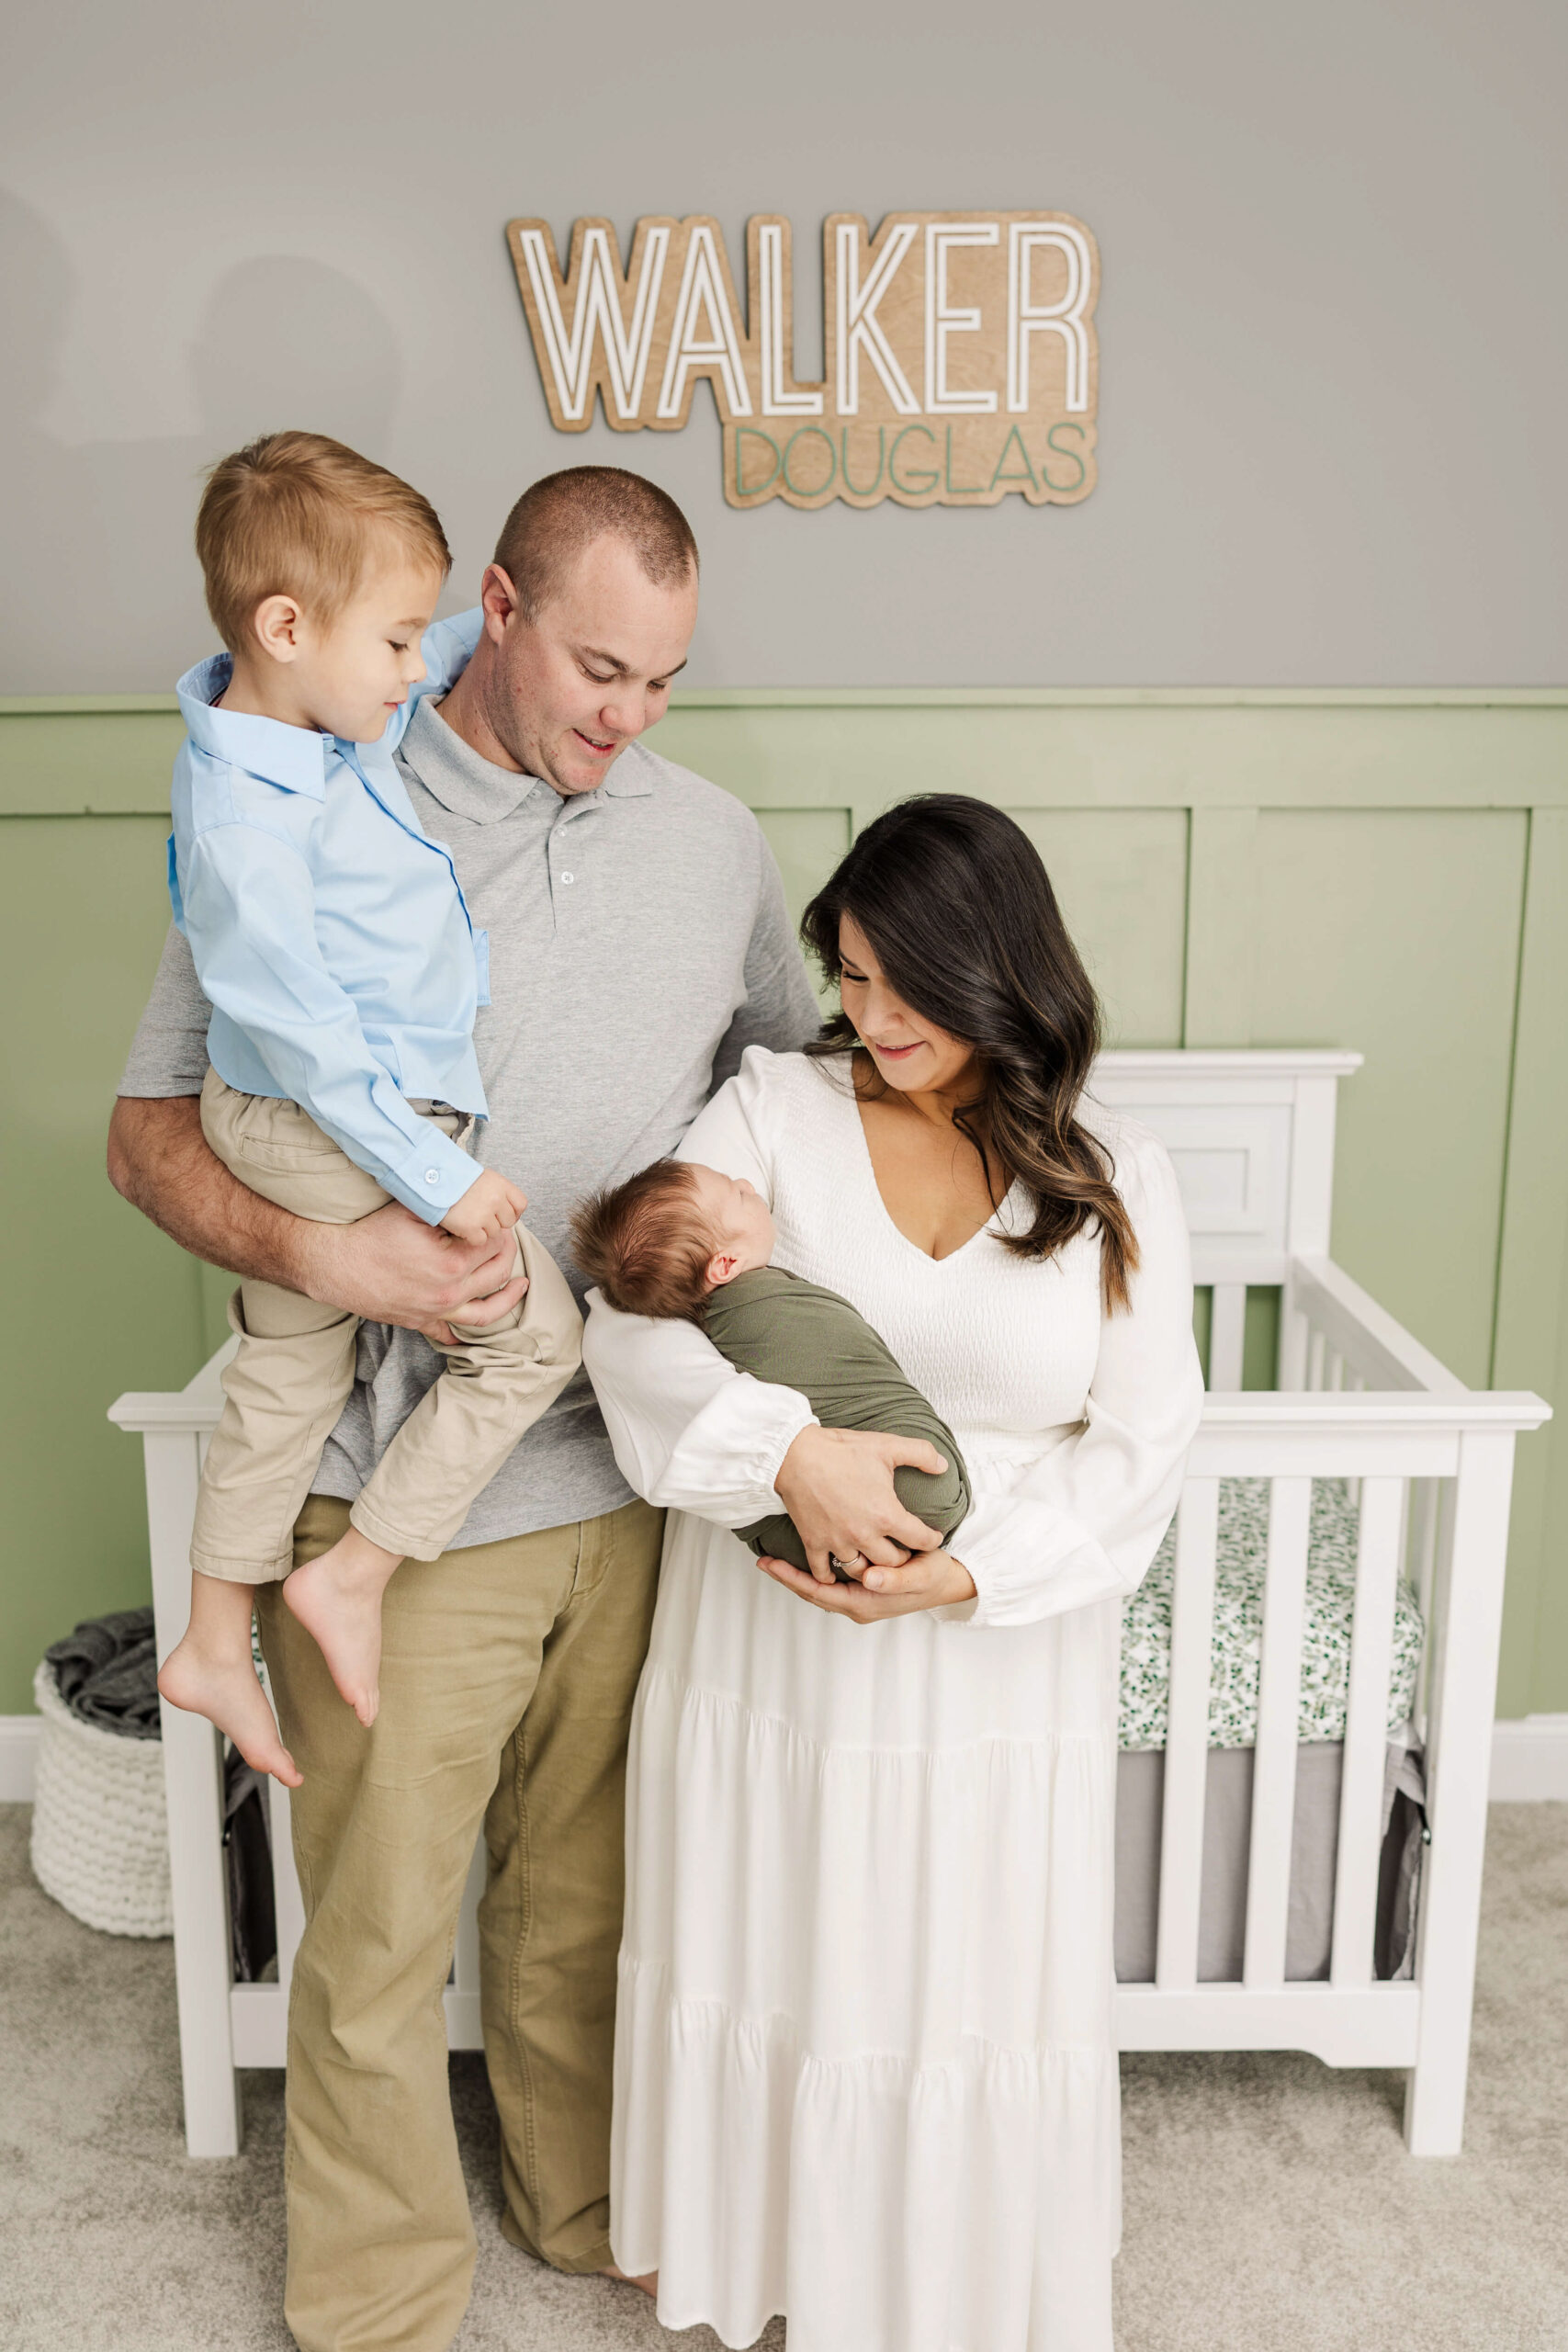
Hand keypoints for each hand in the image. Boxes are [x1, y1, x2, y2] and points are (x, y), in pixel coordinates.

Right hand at [295, 1199, 527, 1343]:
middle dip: (507, 1253)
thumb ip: (447, 1206)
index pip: (494, 1244)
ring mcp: (436, 1311)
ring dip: (509, 1297)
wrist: (334, 1265)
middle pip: (497, 1274)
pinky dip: (468, 1332)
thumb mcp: (412, 1210)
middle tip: (507, 1239)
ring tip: (522, 1285)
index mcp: (452, 1263)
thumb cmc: (370, 1235)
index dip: (500, 1228)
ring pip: (487, 1312)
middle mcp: (449, 1293)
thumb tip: (473, 1200)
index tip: (498, 1219)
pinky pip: (451, 1334)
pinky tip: (479, 1323)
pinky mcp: (421, 1322)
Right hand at [440, 1168, 527, 1244]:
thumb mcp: (483, 1178)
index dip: (511, 1211)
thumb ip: (498, 1192)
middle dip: (496, 1221)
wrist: (433, 1181)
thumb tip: (509, 1210)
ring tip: (468, 1217)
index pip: (521, 1204)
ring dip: (482, 1229)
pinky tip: (462, 1225)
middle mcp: (496, 1199)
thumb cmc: (455, 1179)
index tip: (500, 1212)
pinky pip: (480, 1240)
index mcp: (501, 1185)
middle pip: (508, 1222)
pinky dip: (471, 1237)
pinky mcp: (471, 1227)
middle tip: (480, 1215)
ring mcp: (484, 1214)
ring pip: (494, 1233)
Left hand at [757, 1547, 976, 1621]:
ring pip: (820, 1589)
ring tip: (775, 1559)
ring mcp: (860, 1600)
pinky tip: (805, 1558)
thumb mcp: (920, 1575)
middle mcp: (858, 1605)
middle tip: (763, 1560)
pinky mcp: (864, 1591)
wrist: (951, 1583)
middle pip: (813, 1592)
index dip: (792, 1578)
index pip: (818, 1592)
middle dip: (788, 1577)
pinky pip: (831, 1584)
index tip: (769, 1563)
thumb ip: (896, 1580)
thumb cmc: (935, 1577)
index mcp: (866, 1603)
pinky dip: (814, 1573)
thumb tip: (869, 1579)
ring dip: (797, 1575)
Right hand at [773, 1425, 948, 1581]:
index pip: (920, 1540)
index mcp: (886, 1515)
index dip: (932, 1539)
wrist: (795, 1454)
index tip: (932, 1538)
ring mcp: (837, 1541)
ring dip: (870, 1570)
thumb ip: (922, 1454)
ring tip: (875, 1562)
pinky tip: (835, 1572)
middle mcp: (864, 1535)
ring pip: (861, 1571)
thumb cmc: (841, 1449)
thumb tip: (943, 1466)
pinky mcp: (813, 1542)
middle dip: (903, 1559)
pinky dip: (830, 1575)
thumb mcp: (888, 1445)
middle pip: (893, 1563)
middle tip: (905, 1552)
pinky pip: (823, 1570)